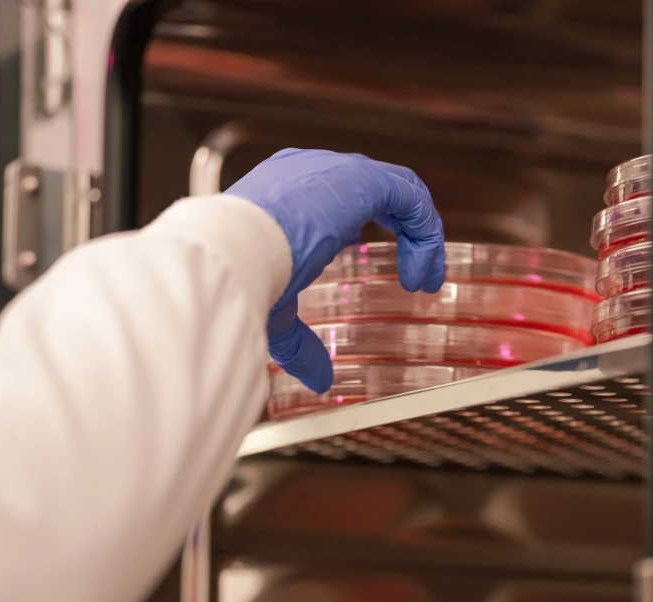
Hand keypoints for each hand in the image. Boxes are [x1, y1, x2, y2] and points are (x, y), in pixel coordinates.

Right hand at [225, 149, 444, 393]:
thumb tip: (319, 379)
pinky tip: (421, 272)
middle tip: (416, 278)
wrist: (227, 256)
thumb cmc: (236, 279)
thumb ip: (301, 343)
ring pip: (397, 194)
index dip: (362, 230)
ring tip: (424, 281)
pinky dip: (424, 231)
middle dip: (401, 233)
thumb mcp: (275, 315)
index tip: (379, 269)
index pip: (335, 199)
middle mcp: (308, 172)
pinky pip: (409, 196)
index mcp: (282, 193)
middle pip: (373, 192)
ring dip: (418, 236)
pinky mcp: (359, 177)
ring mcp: (334, 170)